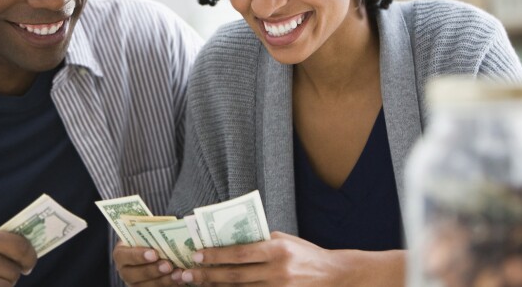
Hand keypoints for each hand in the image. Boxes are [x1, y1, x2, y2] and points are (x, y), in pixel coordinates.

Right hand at [113, 241, 182, 285]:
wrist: (152, 250)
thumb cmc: (149, 239)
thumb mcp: (146, 234)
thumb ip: (152, 234)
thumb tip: (167, 228)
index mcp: (121, 254)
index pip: (124, 256)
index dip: (138, 255)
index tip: (154, 253)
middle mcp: (125, 271)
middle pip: (133, 275)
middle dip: (152, 270)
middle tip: (168, 265)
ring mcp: (135, 284)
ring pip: (146, 286)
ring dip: (164, 281)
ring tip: (178, 274)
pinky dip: (170, 286)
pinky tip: (180, 280)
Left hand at [179, 232, 343, 285]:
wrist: (334, 275)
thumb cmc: (304, 253)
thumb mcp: (283, 239)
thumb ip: (258, 240)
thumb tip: (226, 239)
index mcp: (278, 249)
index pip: (240, 253)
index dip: (216, 255)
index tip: (196, 254)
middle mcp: (278, 271)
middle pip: (236, 276)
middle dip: (208, 275)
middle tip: (187, 274)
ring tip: (197, 284)